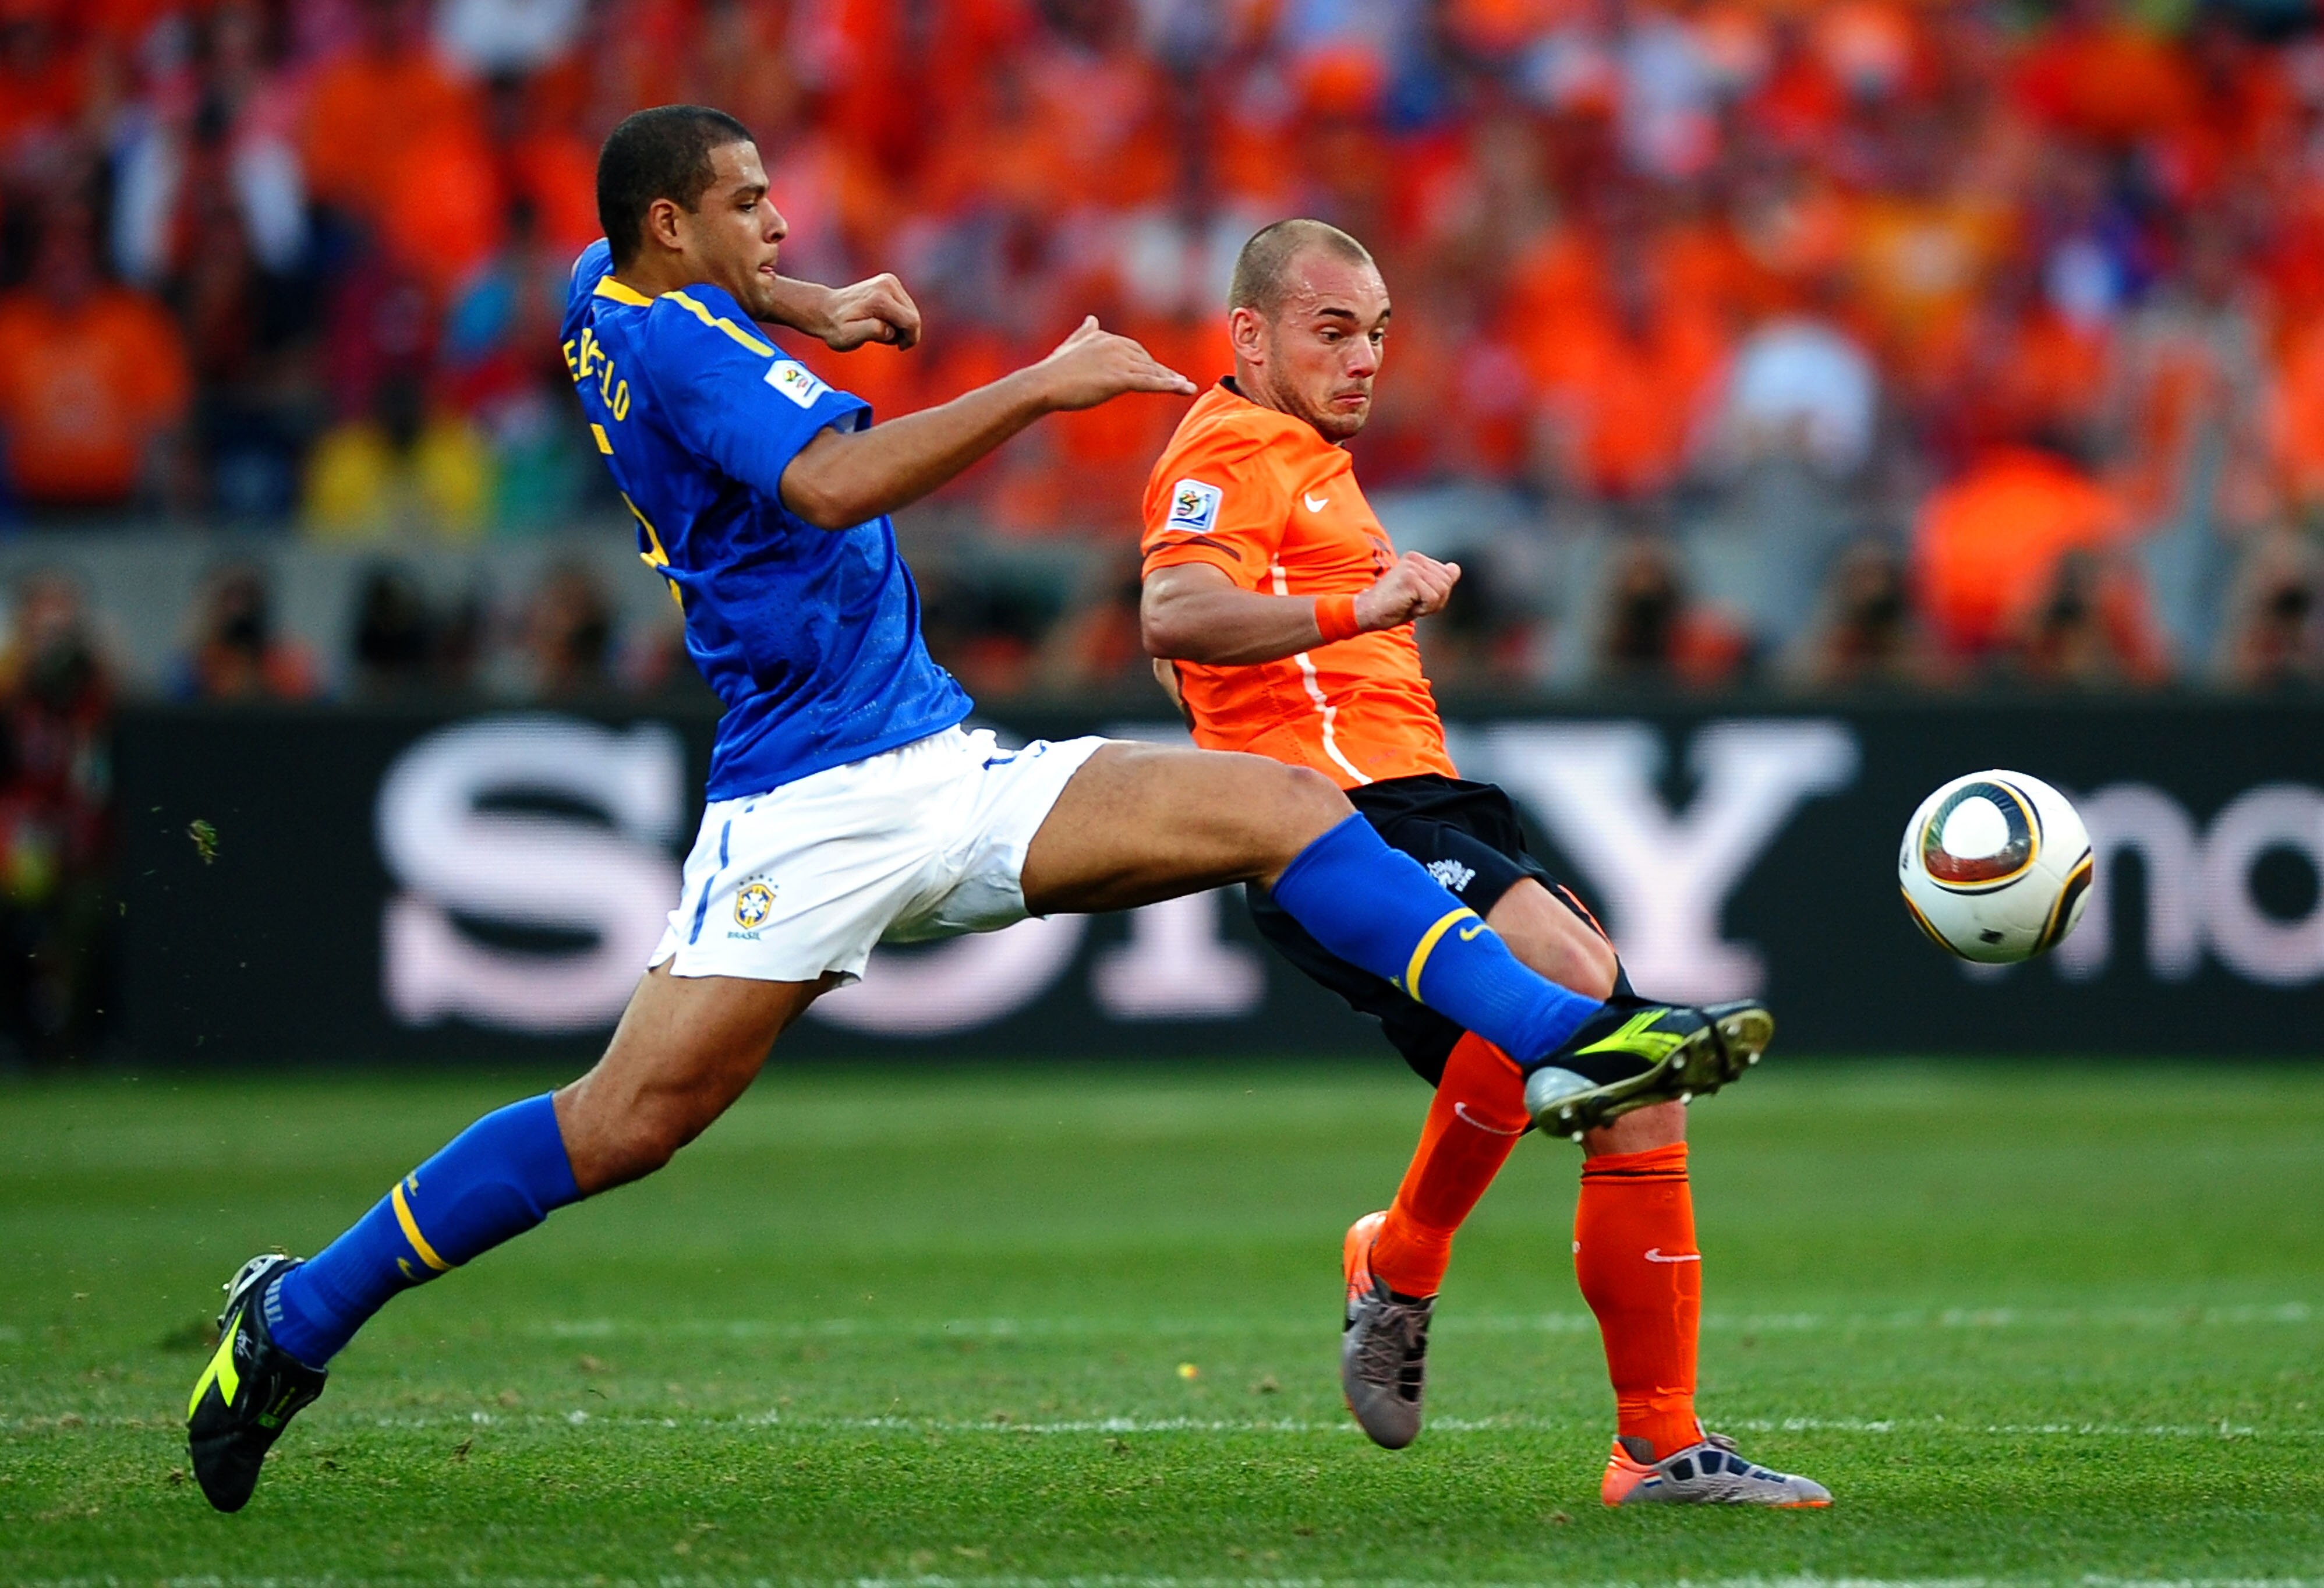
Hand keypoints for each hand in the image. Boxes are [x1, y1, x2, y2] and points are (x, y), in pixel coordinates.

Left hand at [820, 273, 921, 350]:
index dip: (910, 339)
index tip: (898, 347)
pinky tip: (881, 320)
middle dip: (905, 332)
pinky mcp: (889, 281)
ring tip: (880, 329)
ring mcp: (889, 280)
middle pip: (914, 316)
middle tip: (884, 338)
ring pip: (911, 311)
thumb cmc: (835, 327)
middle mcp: (887, 284)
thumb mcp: (849, 336)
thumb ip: (871, 332)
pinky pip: (905, 305)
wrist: (823, 309)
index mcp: (880, 299)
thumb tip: (889, 329)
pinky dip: (898, 316)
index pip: (912, 322)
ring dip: (901, 325)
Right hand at [1033, 316, 1196, 410]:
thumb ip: (1084, 333)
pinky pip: (1149, 382)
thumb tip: (1092, 318)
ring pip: (1151, 371)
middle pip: (1146, 360)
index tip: (1161, 372)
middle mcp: (1114, 345)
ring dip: (1171, 379)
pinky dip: (1168, 385)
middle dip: (1163, 372)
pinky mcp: (1119, 378)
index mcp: (1104, 337)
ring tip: (1187, 387)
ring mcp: (1117, 361)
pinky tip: (1183, 388)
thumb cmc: (1053, 370)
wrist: (1043, 384)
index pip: (1133, 350)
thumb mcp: (1071, 346)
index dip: (1148, 363)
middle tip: (1180, 383)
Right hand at [1353, 551, 1461, 631]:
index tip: (1416, 598)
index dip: (1438, 595)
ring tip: (1409, 604)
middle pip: (1447, 583)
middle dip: (1435, 601)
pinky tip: (1407, 606)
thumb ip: (1439, 580)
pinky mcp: (1410, 578)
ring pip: (1442, 591)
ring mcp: (1412, 567)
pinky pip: (1432, 598)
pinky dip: (1423, 609)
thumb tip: (1455, 568)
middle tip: (1412, 603)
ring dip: (1428, 605)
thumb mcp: (1421, 592)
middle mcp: (1415, 558)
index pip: (1448, 576)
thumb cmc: (1393, 606)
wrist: (1367, 612)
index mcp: (1417, 558)